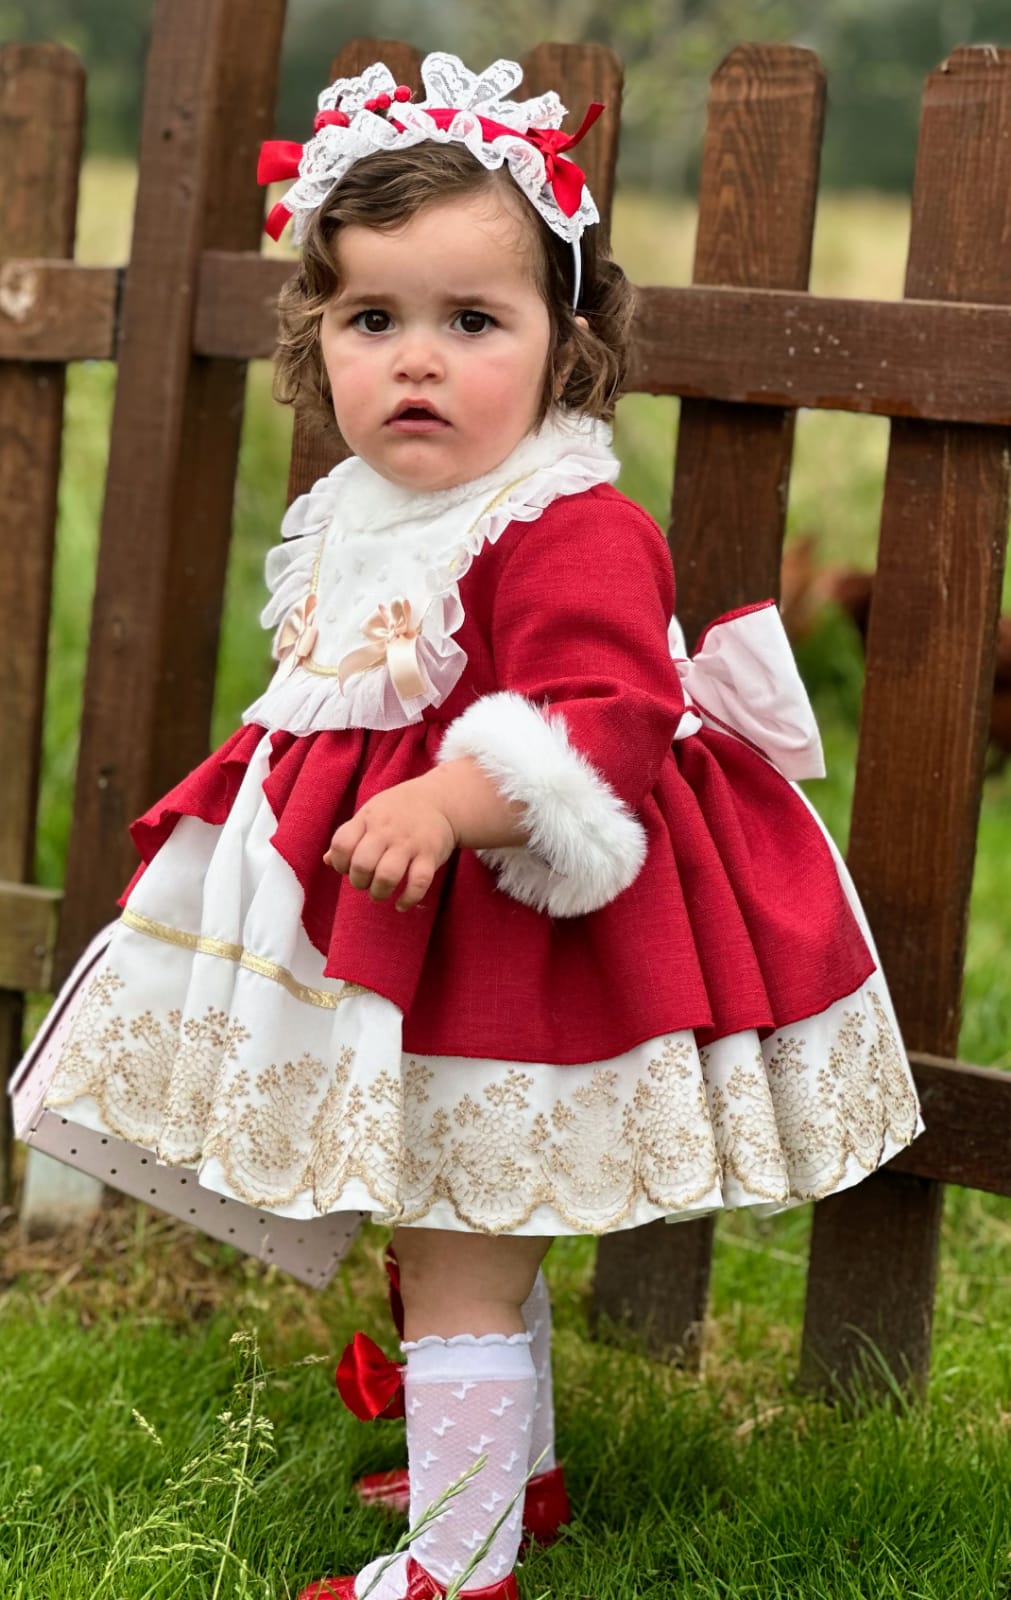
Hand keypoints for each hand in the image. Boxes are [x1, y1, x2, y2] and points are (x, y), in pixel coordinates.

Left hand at [324, 777, 457, 910]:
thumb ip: (348, 837)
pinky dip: (408, 899)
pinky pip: (419, 883)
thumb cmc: (396, 812)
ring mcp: (410, 843)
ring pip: (388, 875)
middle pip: (362, 864)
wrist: (439, 800)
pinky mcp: (430, 855)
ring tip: (379, 892)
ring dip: (379, 892)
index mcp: (368, 819)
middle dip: (359, 882)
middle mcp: (387, 830)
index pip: (342, 845)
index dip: (339, 863)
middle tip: (365, 883)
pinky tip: (401, 904)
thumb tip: (327, 860)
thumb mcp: (369, 816)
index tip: (347, 868)